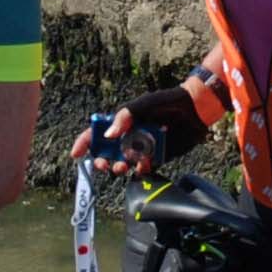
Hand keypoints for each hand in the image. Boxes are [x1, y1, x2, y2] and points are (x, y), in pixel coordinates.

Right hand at [77, 89, 195, 177]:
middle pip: (107, 153)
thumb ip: (125, 117)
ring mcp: (142, 149)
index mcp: (122, 122)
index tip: (76, 153)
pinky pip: (143, 169)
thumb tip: (108, 135)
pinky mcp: (156, 158)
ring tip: (122, 166)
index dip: (85, 143)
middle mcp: (129, 137)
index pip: (97, 133)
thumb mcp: (144, 104)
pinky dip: (140, 169)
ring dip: (118, 168)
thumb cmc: (167, 101)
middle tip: (103, 164)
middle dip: (101, 161)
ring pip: (123, 164)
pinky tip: (144, 164)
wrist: (195, 110)